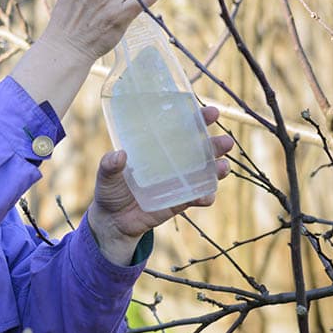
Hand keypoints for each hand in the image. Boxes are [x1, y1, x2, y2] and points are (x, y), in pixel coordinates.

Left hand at [87, 106, 233, 264]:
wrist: (114, 220)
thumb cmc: (111, 190)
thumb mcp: (106, 175)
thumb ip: (109, 165)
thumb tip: (119, 154)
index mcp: (159, 147)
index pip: (182, 127)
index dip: (199, 118)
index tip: (212, 112)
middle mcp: (174, 161)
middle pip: (202, 148)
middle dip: (217, 144)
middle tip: (226, 142)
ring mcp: (180, 182)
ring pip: (207, 172)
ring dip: (218, 169)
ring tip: (222, 167)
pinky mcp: (180, 202)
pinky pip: (198, 197)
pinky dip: (205, 196)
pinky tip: (205, 196)